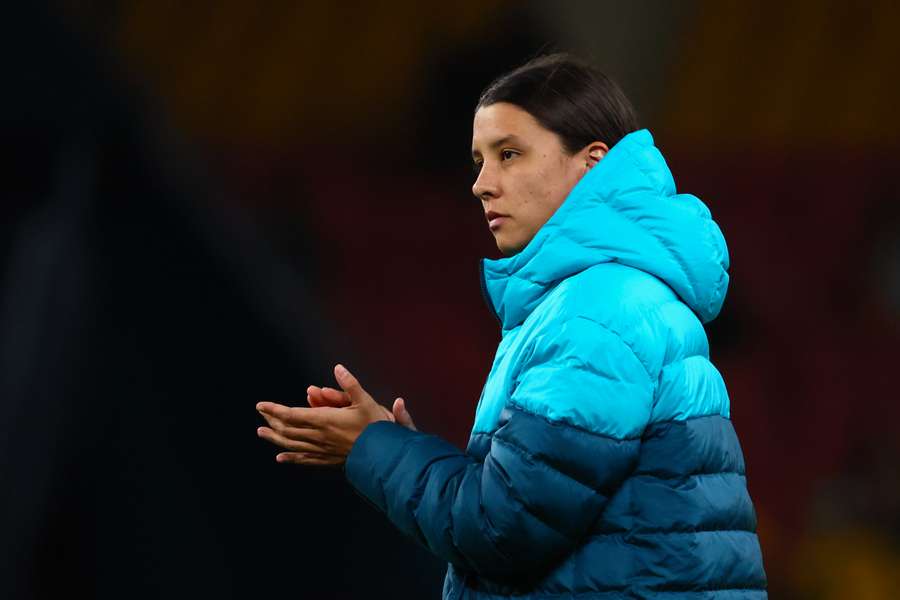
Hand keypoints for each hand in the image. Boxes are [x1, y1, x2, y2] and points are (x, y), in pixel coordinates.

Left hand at [256, 364, 408, 465]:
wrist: (384, 455)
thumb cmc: (376, 428)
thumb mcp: (366, 400)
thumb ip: (350, 384)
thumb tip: (338, 368)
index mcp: (325, 419)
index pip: (292, 414)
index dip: (274, 409)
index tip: (260, 405)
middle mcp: (319, 436)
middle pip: (288, 429)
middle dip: (272, 420)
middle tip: (261, 414)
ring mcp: (322, 450)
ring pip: (292, 444)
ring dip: (275, 438)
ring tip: (262, 433)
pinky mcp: (328, 460)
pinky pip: (305, 459)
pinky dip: (291, 458)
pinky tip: (281, 459)